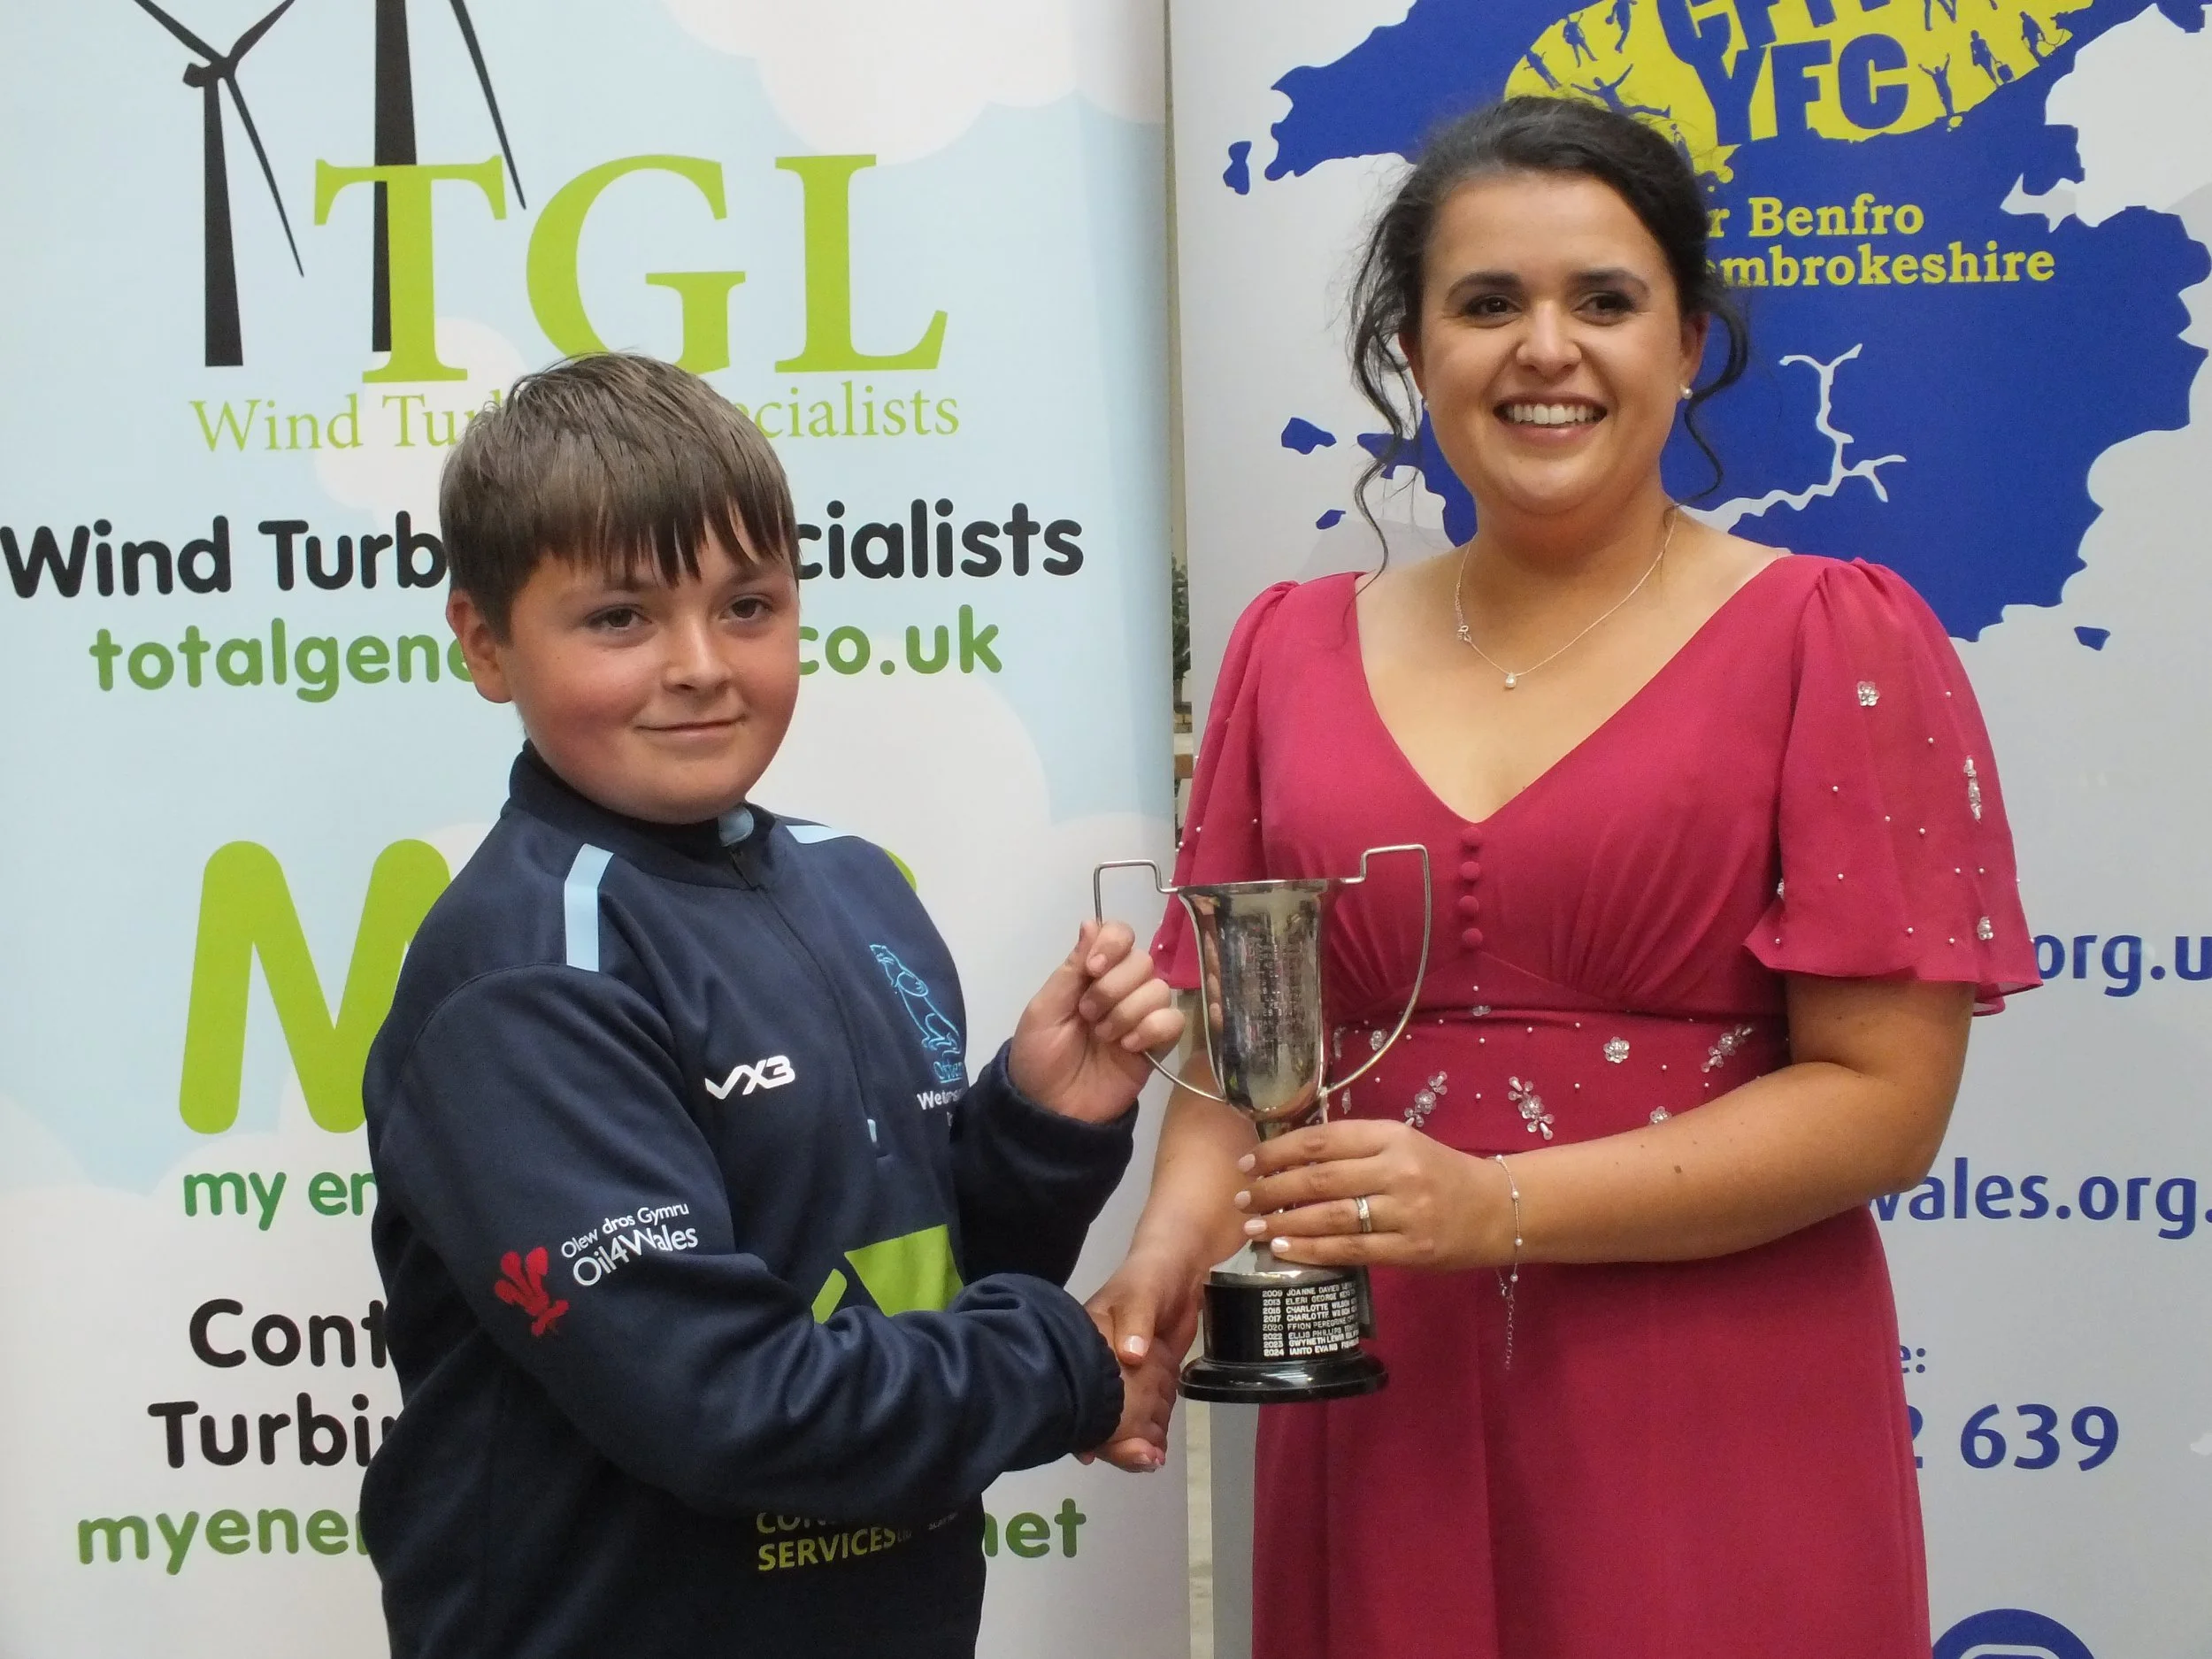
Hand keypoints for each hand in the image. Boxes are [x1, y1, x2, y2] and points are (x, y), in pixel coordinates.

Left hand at [1009, 921, 1183, 1122]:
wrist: (1050, 1108)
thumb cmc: (1039, 1055)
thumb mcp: (1045, 1009)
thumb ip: (1072, 968)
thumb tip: (1091, 921)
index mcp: (1092, 973)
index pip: (1121, 935)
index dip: (1113, 945)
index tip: (1092, 969)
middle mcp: (1122, 988)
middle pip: (1143, 961)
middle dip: (1113, 987)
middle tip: (1088, 1015)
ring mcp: (1142, 1016)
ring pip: (1159, 989)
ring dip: (1127, 1012)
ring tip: (1104, 1037)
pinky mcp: (1158, 1045)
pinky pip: (1173, 1021)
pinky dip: (1151, 1030)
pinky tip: (1128, 1048)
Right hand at [1078, 1248, 1204, 1470]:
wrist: (1181, 1267)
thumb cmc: (1152, 1277)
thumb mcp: (1142, 1294)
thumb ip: (1137, 1321)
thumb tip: (1132, 1356)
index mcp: (1088, 1343)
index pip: (1076, 1386)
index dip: (1080, 1421)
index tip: (1089, 1451)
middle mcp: (1100, 1363)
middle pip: (1098, 1410)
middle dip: (1112, 1440)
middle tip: (1138, 1459)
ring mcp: (1124, 1372)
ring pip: (1120, 1416)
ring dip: (1132, 1442)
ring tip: (1150, 1461)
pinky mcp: (1147, 1376)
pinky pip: (1143, 1409)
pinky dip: (1148, 1431)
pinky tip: (1157, 1451)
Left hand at [1235, 1119, 1510, 1272]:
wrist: (1498, 1208)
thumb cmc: (1439, 1173)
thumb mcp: (1401, 1145)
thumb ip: (1354, 1148)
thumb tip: (1290, 1159)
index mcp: (1391, 1136)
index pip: (1322, 1140)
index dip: (1278, 1152)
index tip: (1248, 1163)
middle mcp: (1397, 1170)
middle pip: (1320, 1179)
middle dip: (1272, 1190)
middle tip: (1242, 1199)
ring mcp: (1405, 1212)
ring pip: (1330, 1217)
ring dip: (1284, 1223)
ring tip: (1253, 1227)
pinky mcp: (1411, 1250)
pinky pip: (1351, 1250)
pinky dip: (1312, 1250)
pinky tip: (1285, 1249)